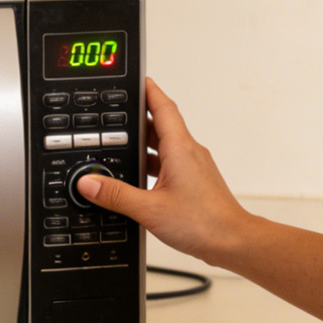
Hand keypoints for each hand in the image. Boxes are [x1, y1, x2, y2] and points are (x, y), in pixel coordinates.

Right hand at [74, 78, 254, 267]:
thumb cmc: (204, 223)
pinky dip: (152, 164)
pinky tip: (139, 179)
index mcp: (180, 148)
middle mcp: (189, 153)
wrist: (233, 242)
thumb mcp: (149, 209)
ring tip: (120, 150)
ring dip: (144, 146)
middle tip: (115, 117)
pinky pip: (170, 163)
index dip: (148, 90)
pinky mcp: (195, 182)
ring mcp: (194, 167)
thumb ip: (115, 195)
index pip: (163, 106)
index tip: (136, 79)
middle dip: (137, 120)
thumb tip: (89, 183)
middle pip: (160, 125)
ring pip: (165, 146)